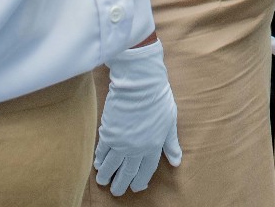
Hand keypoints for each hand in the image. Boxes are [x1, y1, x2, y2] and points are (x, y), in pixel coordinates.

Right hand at [95, 42, 180, 195]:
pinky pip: (102, 152)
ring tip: (103, 182)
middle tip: (117, 191)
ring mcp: (121, 142)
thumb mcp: (170, 122)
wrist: (140, 83)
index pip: (146, 170)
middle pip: (128, 172)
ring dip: (107, 175)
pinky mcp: (108, 133)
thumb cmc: (158, 98)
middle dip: (121, 184)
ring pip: (112, 165)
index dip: (140, 180)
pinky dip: (99, 160)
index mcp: (154, 146)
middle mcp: (137, 148)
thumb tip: (176, 161)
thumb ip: (171, 143)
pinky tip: (97, 164)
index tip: (136, 187)